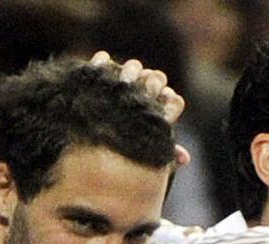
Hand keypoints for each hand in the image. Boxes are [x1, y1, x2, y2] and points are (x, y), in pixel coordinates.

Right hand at [89, 51, 190, 167]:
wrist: (82, 146)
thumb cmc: (117, 150)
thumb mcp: (141, 152)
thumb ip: (164, 153)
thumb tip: (185, 159)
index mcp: (157, 108)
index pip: (171, 97)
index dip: (168, 99)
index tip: (162, 105)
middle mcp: (142, 90)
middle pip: (155, 78)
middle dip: (152, 83)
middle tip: (147, 91)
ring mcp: (122, 79)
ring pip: (133, 67)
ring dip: (130, 71)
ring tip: (124, 83)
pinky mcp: (100, 72)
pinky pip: (103, 60)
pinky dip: (102, 63)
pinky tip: (99, 72)